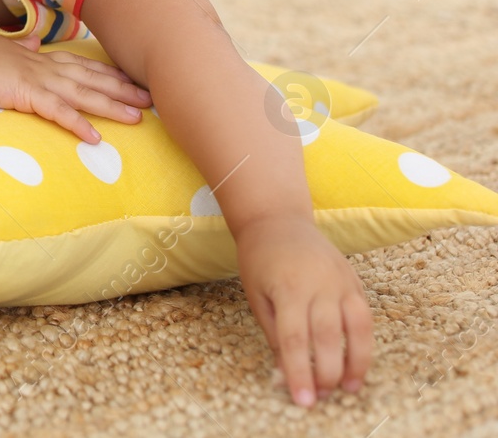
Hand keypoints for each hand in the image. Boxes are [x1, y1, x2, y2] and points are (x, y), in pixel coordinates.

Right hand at [0, 32, 153, 144]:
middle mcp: (44, 65)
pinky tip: (94, 138)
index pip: (82, 65)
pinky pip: (57, 112)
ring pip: (83, 94)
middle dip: (123, 89)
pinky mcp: (24, 94)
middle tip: (152, 98)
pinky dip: (77, 124)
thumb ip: (22, 49)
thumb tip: (36, 42)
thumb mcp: (2, 51)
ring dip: (112, 106)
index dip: (109, 74)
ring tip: (138, 118)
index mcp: (39, 57)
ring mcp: (36, 79)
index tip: (132, 80)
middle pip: (92, 78)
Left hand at [235, 215, 372, 406]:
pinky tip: (358, 362)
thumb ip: (274, 334)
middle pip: (328, 339)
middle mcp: (319, 285)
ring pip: (357, 329)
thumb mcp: (257, 297)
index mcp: (288, 289)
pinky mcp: (354, 281)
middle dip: (326, 374)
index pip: (295, 340)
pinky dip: (364, 343)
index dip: (300, 373)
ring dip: (355, 363)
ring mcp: (341, 281)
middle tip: (322, 398)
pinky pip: (365, 317)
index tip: (302, 400)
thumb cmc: (260, 261)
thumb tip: (287, 374)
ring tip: (349, 388)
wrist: (278, 221)